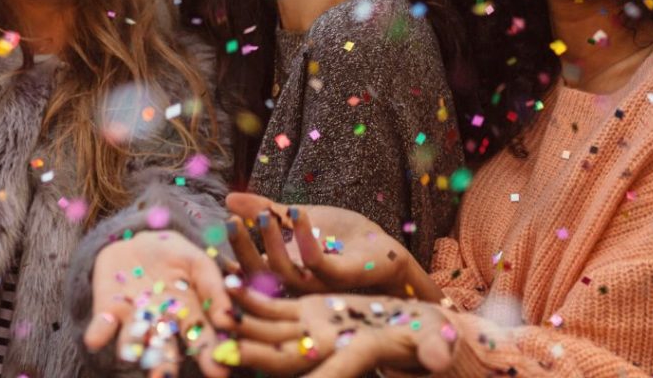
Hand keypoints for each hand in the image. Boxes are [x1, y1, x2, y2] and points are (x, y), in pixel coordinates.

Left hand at [85, 229, 232, 377]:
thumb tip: (227, 318)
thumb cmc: (176, 256)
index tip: (219, 370)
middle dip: (164, 366)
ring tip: (129, 356)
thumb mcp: (199, 263)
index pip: (200, 339)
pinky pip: (101, 325)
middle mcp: (160, 326)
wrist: (139, 239)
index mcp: (188, 316)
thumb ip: (213, 287)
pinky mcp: (107, 310)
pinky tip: (96, 337)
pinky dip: (99, 331)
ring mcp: (133, 320)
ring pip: (133, 340)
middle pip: (164, 350)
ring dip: (130, 348)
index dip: (208, 353)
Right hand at [225, 193, 440, 298]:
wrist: (383, 249)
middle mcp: (299, 285)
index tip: (220, 230)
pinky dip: (305, 240)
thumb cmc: (340, 238)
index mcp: (286, 273)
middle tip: (233, 221)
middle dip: (244, 249)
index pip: (251, 272)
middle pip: (261, 277)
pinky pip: (319, 265)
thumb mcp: (297, 219)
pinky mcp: (343, 277)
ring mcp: (320, 285)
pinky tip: (298, 212)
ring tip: (266, 213)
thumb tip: (228, 198)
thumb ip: (266, 210)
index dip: (232, 256)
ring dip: (272, 242)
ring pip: (286, 273)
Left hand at [232, 289, 456, 377]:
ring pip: (272, 332)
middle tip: (223, 352)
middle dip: (254, 355)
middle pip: (285, 356)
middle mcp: (329, 347)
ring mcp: (316, 329)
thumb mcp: (434, 343)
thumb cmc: (431, 338)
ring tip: (215, 313)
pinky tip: (230, 283)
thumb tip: (437, 359)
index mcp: (357, 353)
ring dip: (244, 324)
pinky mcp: (310, 311)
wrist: (418, 328)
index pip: (329, 373)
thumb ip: (433, 350)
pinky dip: (253, 297)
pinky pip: (276, 308)